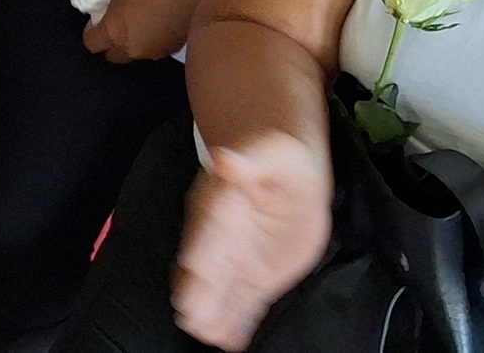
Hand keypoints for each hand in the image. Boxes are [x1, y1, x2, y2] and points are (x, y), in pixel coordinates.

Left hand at [82, 0, 197, 64]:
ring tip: (141, 21)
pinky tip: (159, 22)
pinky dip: (154, 39)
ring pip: (137, 53)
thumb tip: (114, 2)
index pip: (91, 43)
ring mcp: (154, 51)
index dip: (91, 31)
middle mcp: (133, 48)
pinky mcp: (173, 48)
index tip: (95, 22)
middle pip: (113, 55)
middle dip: (112, 42)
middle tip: (116, 24)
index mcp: (114, 32)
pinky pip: (156, 48)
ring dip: (134, 42)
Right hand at [171, 131, 334, 349]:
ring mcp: (238, 260)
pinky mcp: (256, 279)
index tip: (194, 264)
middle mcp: (222, 236)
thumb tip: (226, 158)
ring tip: (205, 333)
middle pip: (209, 263)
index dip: (202, 243)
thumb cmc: (283, 159)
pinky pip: (245, 303)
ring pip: (222, 289)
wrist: (293, 177)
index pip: (210, 224)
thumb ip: (252, 157)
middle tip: (190, 312)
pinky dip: (236, 322)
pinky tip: (228, 341)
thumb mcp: (274, 150)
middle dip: (199, 288)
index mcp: (222, 201)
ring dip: (213, 311)